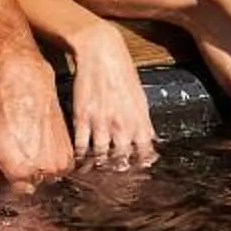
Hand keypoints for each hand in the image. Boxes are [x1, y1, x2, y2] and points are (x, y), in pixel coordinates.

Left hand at [0, 62, 72, 189]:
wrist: (28, 86)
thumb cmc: (5, 109)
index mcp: (19, 171)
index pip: (15, 192)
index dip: (9, 180)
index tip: (6, 170)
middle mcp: (42, 170)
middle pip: (31, 185)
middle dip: (23, 174)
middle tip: (16, 153)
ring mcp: (59, 162)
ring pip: (47, 177)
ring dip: (38, 168)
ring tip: (29, 146)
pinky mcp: (69, 152)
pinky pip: (59, 167)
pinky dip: (50, 160)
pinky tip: (40, 143)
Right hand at [66, 39, 160, 169]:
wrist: (101, 52)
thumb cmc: (123, 72)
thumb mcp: (141, 97)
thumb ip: (144, 121)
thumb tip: (150, 138)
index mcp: (139, 121)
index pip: (143, 154)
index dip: (140, 166)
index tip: (135, 172)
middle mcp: (122, 125)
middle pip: (121, 160)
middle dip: (117, 170)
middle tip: (113, 177)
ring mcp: (101, 123)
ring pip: (100, 156)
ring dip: (98, 166)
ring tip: (96, 172)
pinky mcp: (82, 117)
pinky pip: (81, 145)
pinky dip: (80, 156)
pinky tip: (80, 161)